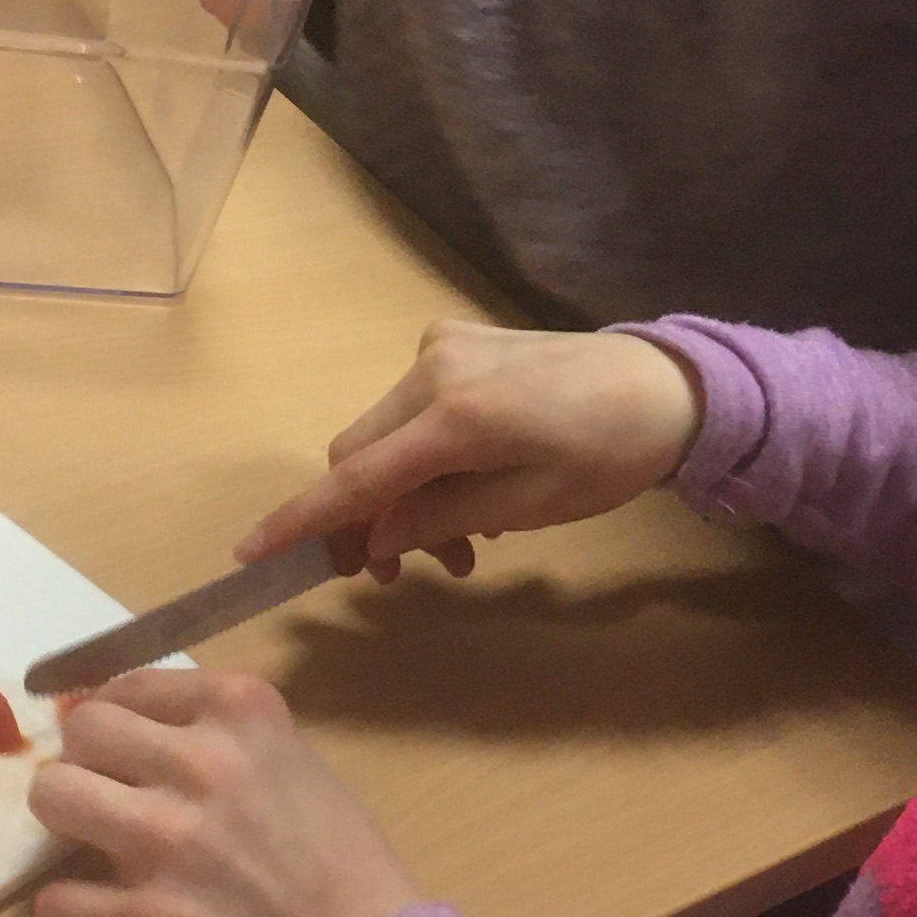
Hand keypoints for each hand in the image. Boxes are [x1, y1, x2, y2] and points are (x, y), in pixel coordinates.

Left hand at [28, 671, 421, 916]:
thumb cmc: (347, 861)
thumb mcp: (296, 760)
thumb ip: (224, 738)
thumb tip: (144, 740)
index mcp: (240, 711)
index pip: (130, 685)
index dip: (116, 717)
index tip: (117, 744)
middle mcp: (196, 762)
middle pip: (82, 731)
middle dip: (86, 761)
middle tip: (105, 795)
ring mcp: (163, 840)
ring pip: (52, 796)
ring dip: (66, 822)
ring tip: (94, 845)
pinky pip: (55, 903)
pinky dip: (73, 912)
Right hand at [241, 320, 702, 580]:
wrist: (666, 385)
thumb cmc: (610, 454)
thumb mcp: (531, 504)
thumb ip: (441, 517)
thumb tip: (374, 538)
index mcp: (457, 414)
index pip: (358, 475)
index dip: (303, 520)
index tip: (250, 553)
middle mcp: (434, 367)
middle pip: (358, 453)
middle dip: (369, 519)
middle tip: (409, 575)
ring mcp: (442, 347)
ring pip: (383, 435)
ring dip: (402, 493)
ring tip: (461, 542)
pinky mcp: (456, 341)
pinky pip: (411, 410)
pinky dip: (422, 456)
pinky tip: (471, 485)